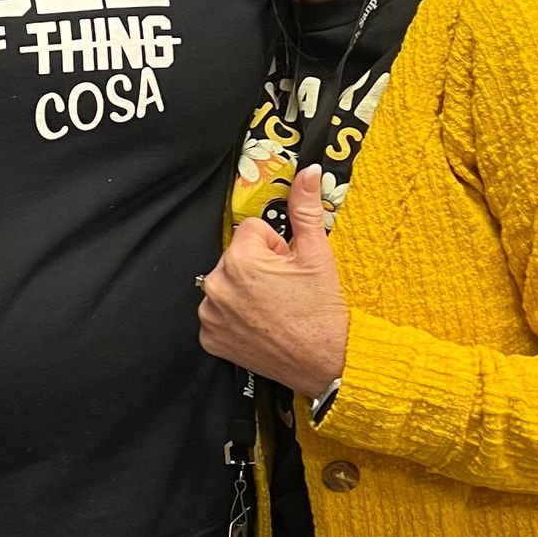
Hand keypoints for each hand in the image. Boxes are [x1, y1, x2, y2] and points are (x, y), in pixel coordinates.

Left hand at [197, 166, 350, 399]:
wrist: (326, 364)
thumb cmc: (323, 313)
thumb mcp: (317, 254)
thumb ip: (305, 208)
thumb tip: (308, 172)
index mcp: (239, 260)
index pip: (253, 231)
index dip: (276, 247)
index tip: (290, 267)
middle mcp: (216, 286)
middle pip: (237, 257)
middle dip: (260, 267)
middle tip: (286, 290)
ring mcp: (211, 315)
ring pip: (227, 283)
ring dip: (246, 290)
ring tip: (275, 308)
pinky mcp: (211, 339)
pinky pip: (219, 314)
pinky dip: (236, 317)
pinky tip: (261, 325)